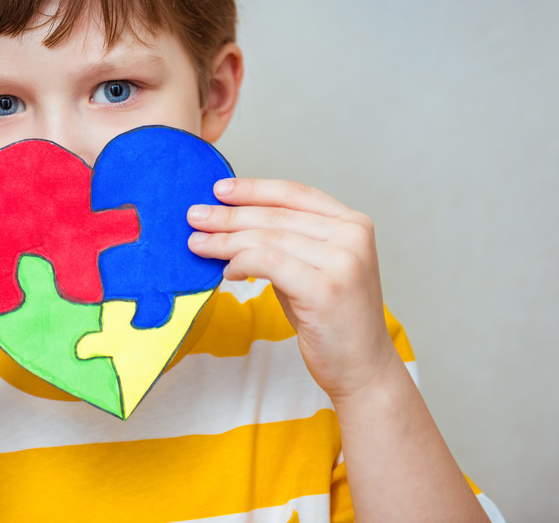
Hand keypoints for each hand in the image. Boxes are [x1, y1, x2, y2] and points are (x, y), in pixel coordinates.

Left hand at [186, 177, 398, 402]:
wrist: (363, 370)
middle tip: (195, 217)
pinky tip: (227, 271)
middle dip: (229, 215)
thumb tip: (231, 222)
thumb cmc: (331, 320)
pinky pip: (269, 263)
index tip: (219, 190)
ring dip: (226, 240)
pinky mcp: (326, 288)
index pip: (294, 193)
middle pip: (276, 215)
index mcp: (353, 224)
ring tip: (198, 244)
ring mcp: (343, 261)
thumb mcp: (313, 269)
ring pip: (268, 238)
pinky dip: (241, 263)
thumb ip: (286, 242)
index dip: (253, 189)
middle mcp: (353, 236)